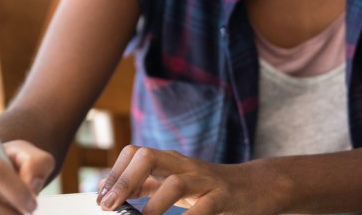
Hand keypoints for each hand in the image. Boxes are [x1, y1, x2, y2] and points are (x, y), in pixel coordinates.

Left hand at [97, 145, 275, 214]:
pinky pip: (206, 208)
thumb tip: (103, 186)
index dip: (114, 174)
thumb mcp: (175, 180)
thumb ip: (144, 182)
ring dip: (154, 205)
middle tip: (110, 206)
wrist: (259, 185)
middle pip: (148, 157)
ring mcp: (206, 180)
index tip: (102, 201)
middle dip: (125, 180)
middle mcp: (184, 165)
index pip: (134, 153)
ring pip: (176, 183)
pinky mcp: (225, 197)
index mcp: (170, 161)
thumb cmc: (211, 187)